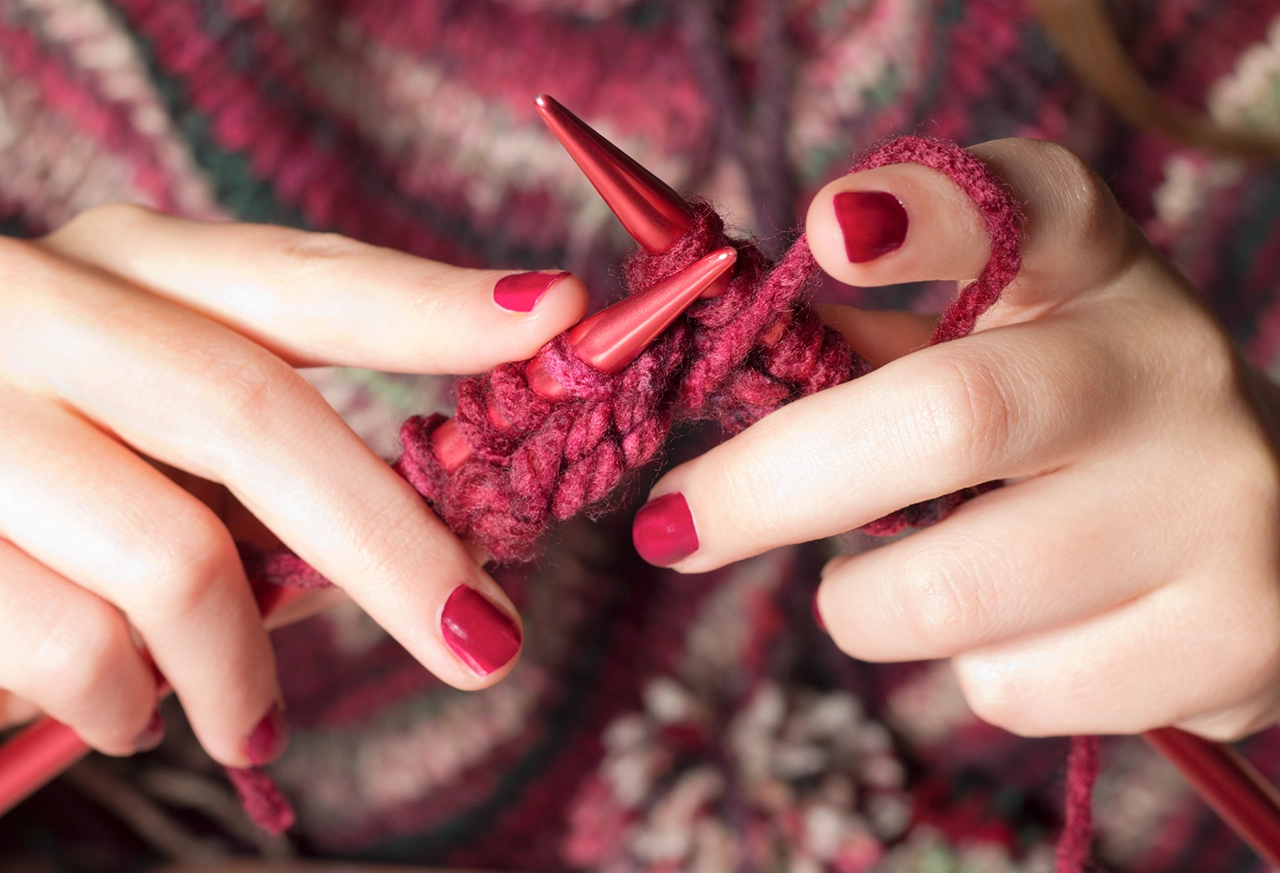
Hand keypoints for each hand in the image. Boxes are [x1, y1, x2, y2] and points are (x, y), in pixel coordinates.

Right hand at [0, 205, 586, 763]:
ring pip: (174, 555)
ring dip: (240, 670)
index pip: (299, 279)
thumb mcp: (152, 441)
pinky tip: (135, 712)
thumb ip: (269, 471)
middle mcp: (40, 312)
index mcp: (122, 269)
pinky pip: (82, 648)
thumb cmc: (46, 487)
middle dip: (392, 546)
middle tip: (488, 645)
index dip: (430, 304)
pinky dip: (137, 707)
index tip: (557, 314)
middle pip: (253, 413)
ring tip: (251, 723)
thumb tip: (436, 540)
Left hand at [631, 139, 1279, 740]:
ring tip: (904, 578)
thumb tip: (720, 385)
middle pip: (947, 421)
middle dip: (767, 487)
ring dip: (864, 604)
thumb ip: (871, 347)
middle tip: (673, 525)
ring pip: (948, 598)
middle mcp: (1174, 377)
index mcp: (1101, 279)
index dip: (921, 211)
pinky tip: (1023, 629)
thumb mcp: (998, 351)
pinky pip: (1009, 691)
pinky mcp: (1231, 647)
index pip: (1031, 205)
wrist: (1273, 524)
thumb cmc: (1078, 428)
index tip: (826, 230)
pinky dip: (970, 670)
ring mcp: (1221, 518)